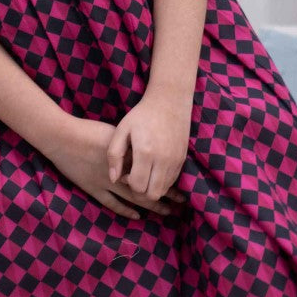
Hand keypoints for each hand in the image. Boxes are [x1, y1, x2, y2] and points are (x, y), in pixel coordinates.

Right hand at [40, 115, 187, 220]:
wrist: (63, 138)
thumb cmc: (87, 131)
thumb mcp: (116, 133)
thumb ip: (131, 145)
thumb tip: (146, 151)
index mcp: (127, 157)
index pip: (153, 171)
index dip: (168, 179)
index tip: (182, 184)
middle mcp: (121, 172)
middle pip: (148, 187)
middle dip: (166, 195)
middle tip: (182, 202)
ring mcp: (107, 183)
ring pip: (134, 198)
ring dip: (151, 206)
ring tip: (167, 212)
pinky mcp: (94, 189)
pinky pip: (113, 203)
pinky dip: (126, 211)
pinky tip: (138, 216)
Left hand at [106, 86, 192, 210]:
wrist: (169, 102)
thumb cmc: (141, 115)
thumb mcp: (122, 130)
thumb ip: (114, 155)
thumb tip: (113, 179)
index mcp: (145, 152)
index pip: (138, 187)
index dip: (129, 184)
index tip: (125, 173)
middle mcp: (163, 160)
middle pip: (153, 194)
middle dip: (141, 191)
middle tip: (134, 176)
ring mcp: (175, 161)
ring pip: (164, 190)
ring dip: (152, 186)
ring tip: (143, 172)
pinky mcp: (182, 160)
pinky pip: (172, 181)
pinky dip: (162, 181)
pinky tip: (153, 167)